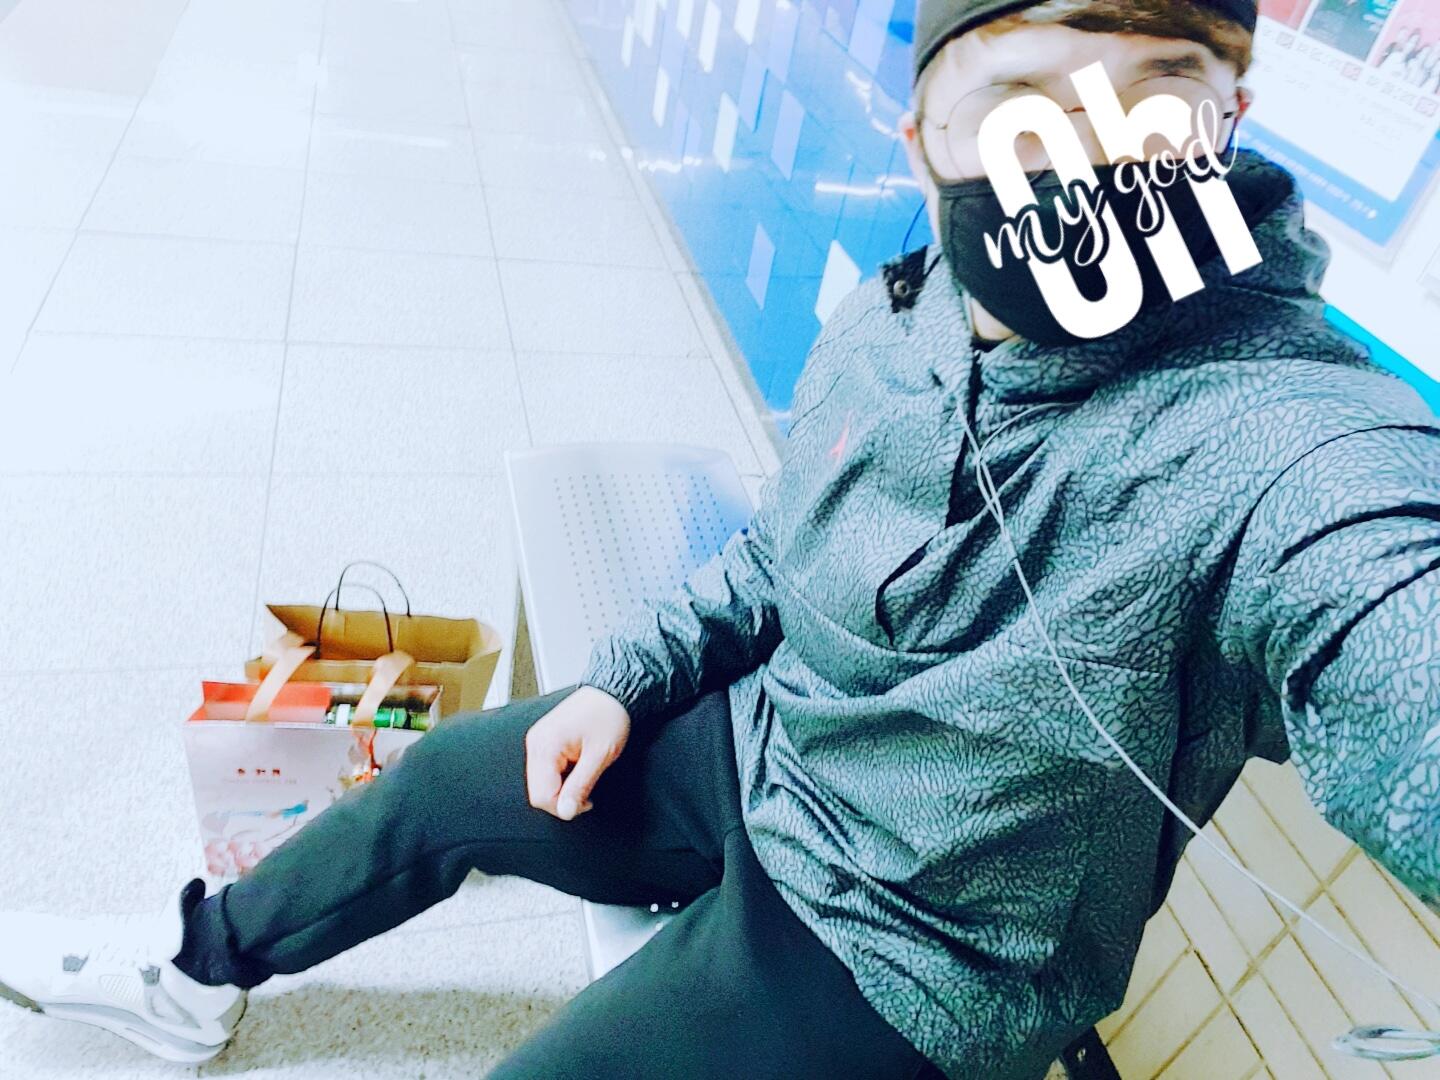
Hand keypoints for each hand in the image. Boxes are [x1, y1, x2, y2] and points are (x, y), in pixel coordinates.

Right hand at [524, 685, 631, 820]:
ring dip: (562, 787)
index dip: (564, 806)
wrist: (612, 692)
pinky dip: (561, 776)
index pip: (542, 796)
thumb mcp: (599, 756)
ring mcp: (537, 741)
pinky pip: (545, 771)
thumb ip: (580, 786)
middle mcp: (536, 743)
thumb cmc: (609, 716)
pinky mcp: (543, 741)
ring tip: (584, 772)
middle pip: (537, 792)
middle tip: (587, 790)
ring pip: (540, 784)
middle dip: (562, 798)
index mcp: (546, 746)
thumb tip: (565, 811)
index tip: (586, 802)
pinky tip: (577, 766)